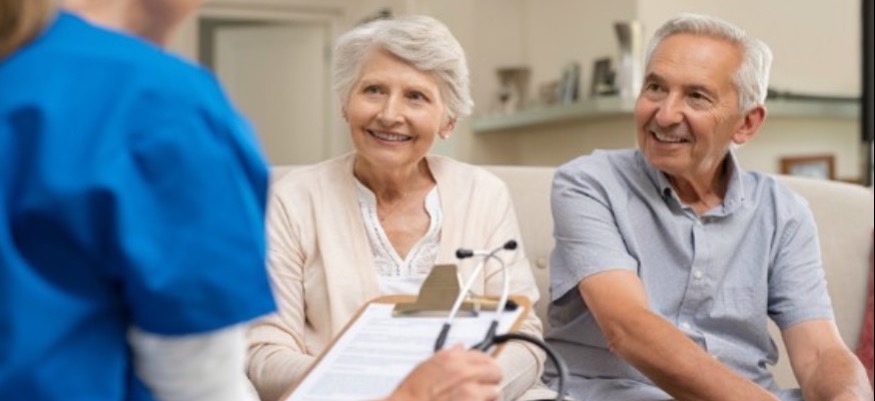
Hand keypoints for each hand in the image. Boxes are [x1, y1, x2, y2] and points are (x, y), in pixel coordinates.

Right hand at [384, 345, 501, 400]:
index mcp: (451, 358)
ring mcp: (470, 389)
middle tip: (483, 390)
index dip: (484, 367)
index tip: (483, 374)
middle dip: (491, 381)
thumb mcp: (425, 368)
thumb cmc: (412, 395)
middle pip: (495, 371)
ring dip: (488, 397)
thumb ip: (448, 356)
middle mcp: (463, 371)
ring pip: (496, 391)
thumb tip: (460, 347)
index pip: (484, 357)